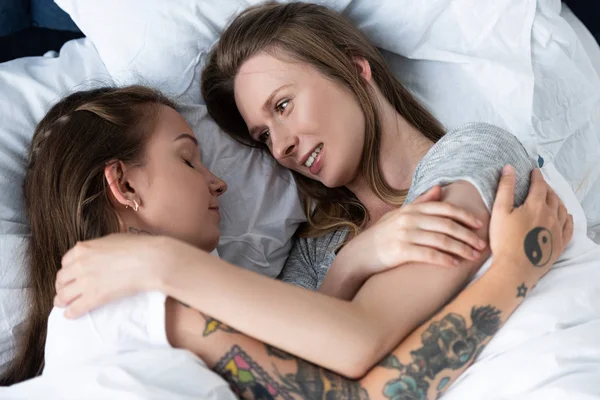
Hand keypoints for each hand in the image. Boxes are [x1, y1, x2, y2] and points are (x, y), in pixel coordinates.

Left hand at [54, 234, 195, 317]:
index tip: (71, 276)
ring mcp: (85, 282)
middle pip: (61, 279)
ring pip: (63, 296)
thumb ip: (98, 248)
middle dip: (63, 286)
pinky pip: (75, 308)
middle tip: (67, 291)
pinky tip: (71, 315)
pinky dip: (71, 313)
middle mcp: (79, 265)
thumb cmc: (137, 247)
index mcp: (83, 249)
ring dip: (61, 301)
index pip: (65, 262)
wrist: (149, 260)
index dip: (68, 271)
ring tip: (64, 305)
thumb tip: (97, 253)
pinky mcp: (94, 297)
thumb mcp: (112, 239)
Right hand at [339, 185, 486, 275]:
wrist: (358, 255)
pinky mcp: (400, 251)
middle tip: (482, 244)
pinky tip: (455, 264)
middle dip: (467, 235)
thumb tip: (439, 188)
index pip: (444, 209)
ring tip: (473, 257)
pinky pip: (428, 255)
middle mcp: (408, 219)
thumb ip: (420, 202)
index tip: (479, 224)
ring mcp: (404, 235)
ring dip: (461, 249)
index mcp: (411, 209)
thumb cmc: (381, 236)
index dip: (464, 216)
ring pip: (441, 240)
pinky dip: (444, 259)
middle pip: (446, 225)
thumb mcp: (398, 215)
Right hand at [489, 166, 572, 280]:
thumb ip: (505, 188)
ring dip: (557, 201)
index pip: (539, 185)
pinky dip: (568, 219)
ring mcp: (557, 230)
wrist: (515, 269)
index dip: (536, 177)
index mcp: (536, 206)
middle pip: (552, 196)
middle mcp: (551, 215)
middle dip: (546, 188)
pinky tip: (566, 217)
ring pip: (562, 210)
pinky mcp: (559, 244)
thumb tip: (509, 168)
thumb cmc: (504, 240)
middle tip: (540, 185)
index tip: (534, 171)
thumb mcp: (500, 211)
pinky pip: (568, 228)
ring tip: (552, 198)